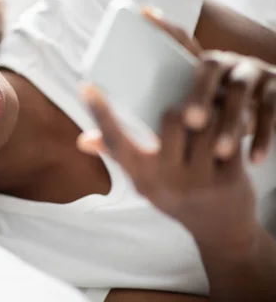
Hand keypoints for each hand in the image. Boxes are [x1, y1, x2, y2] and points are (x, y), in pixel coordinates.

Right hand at [79, 84, 257, 245]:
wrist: (221, 232)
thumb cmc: (176, 196)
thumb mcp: (144, 182)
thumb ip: (119, 156)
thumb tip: (83, 140)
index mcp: (141, 178)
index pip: (115, 141)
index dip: (100, 113)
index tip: (86, 87)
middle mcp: (166, 181)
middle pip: (172, 119)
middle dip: (181, 110)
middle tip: (189, 111)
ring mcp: (199, 183)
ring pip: (205, 125)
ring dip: (212, 115)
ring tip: (214, 119)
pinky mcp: (229, 180)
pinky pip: (231, 138)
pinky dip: (236, 129)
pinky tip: (237, 130)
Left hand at [81, 9, 275, 163]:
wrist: (261, 122)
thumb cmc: (205, 124)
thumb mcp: (176, 123)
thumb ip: (136, 130)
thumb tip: (83, 142)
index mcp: (194, 68)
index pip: (178, 42)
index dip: (163, 26)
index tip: (142, 11)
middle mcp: (223, 63)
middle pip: (208, 70)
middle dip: (200, 95)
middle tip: (189, 122)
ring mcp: (253, 74)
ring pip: (242, 94)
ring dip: (232, 123)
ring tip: (222, 153)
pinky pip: (272, 112)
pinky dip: (264, 137)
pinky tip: (255, 161)